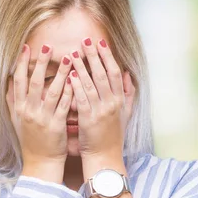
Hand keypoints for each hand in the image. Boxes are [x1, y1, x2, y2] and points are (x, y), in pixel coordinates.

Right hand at [6, 44, 73, 167]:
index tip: (27, 47)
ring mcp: (42, 118)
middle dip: (41, 63)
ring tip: (68, 58)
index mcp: (19, 108)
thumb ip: (13, 100)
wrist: (40, 162)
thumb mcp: (17, 119)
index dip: (22, 63)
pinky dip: (70, 92)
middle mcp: (29, 111)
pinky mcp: (56, 126)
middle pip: (35, 82)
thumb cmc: (31, 140)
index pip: (19, 81)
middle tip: (48, 46)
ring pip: (52, 92)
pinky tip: (77, 81)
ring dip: (60, 74)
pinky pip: (64, 106)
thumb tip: (9, 80)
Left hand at [68, 37, 134, 159]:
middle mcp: (112, 104)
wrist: (105, 157)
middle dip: (95, 56)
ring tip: (73, 53)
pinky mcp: (88, 120)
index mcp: (120, 101)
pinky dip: (76, 85)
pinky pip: (82, 99)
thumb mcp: (125, 114)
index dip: (108, 57)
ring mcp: (101, 111)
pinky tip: (70, 74)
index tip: (100, 42)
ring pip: (91, 84)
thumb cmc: (112, 136)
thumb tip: (128, 74)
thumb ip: (128, 94)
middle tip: (86, 41)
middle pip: (104, 75)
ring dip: (82, 67)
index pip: (115, 73)